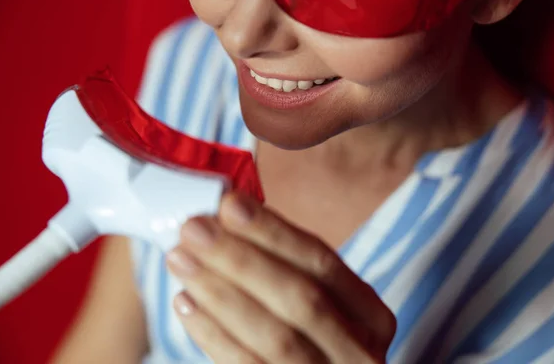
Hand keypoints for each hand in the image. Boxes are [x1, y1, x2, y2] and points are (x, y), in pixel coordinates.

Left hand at [166, 192, 395, 363]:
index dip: (275, 233)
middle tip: (195, 229)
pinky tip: (187, 302)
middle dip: (243, 260)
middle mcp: (358, 352)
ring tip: (181, 259)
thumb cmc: (310, 339)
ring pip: (275, 335)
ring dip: (221, 292)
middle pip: (302, 298)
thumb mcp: (321, 306)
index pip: (323, 263)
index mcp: (371, 317)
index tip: (229, 205)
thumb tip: (228, 216)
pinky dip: (213, 334)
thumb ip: (284, 268)